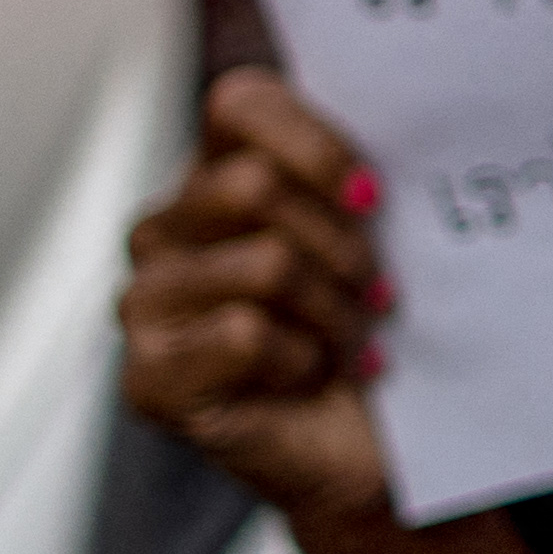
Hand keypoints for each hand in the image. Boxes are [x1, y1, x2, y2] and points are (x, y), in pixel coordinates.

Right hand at [120, 64, 394, 525]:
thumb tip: (407, 112)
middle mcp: (165, 231)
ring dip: (334, 314)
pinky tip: (307, 380)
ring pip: (264, 264)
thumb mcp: (376, 235)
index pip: (239, 103)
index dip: (314, 142)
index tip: (372, 194)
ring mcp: (144, 304)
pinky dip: (302, 362)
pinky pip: (243, 335)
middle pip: (255, 186)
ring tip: (348, 343)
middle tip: (373, 291)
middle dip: (341, 246)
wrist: (376, 450)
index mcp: (214, 175)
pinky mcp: (147, 377)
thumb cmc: (374, 333)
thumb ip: (357, 169)